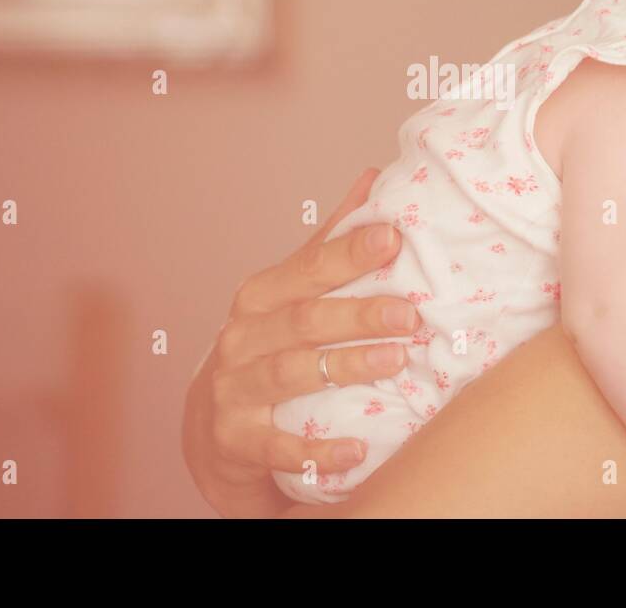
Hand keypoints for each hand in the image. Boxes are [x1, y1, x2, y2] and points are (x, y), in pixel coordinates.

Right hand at [182, 168, 419, 516]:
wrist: (214, 430)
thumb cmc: (268, 348)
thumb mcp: (291, 295)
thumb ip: (331, 243)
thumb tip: (373, 177)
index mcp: (260, 298)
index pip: (307, 269)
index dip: (348, 253)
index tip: (393, 237)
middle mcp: (241, 339)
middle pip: (303, 321)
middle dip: (358, 315)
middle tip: (411, 315)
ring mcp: (234, 390)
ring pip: (292, 375)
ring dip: (346, 367)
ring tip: (397, 362)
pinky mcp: (237, 440)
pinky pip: (278, 447)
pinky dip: (318, 448)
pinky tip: (359, 448)